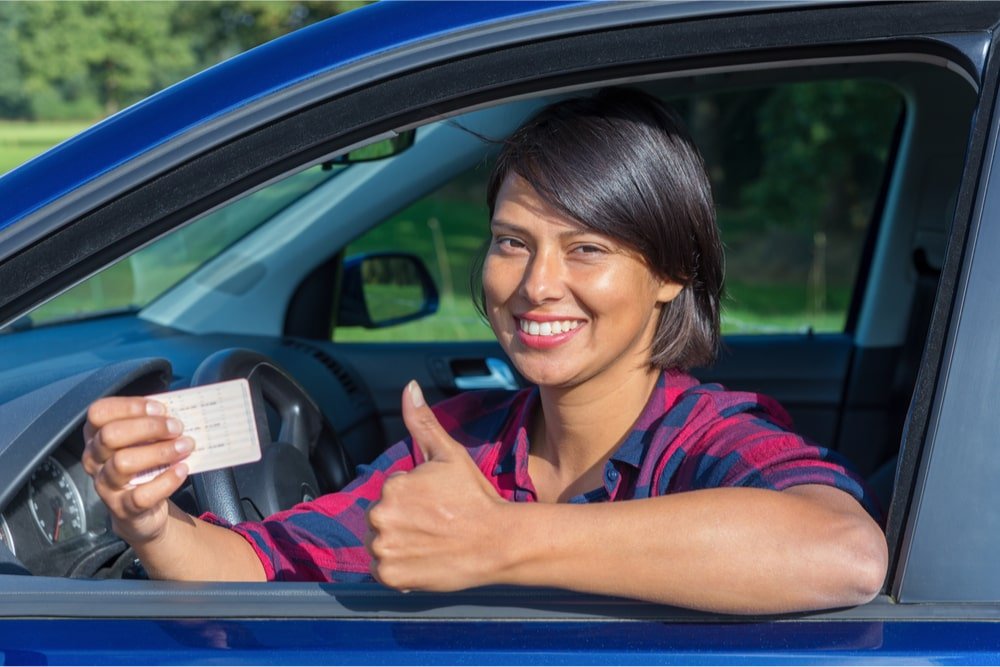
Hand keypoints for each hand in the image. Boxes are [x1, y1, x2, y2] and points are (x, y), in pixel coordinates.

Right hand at [82, 397, 193, 545]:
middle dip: (148, 427)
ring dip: (160, 452)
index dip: (129, 407)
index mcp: (97, 436)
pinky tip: (181, 470)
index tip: (160, 409)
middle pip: (110, 435)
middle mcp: (94, 458)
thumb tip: (177, 412)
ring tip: (185, 446)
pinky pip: (141, 494)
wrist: (145, 509)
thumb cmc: (145, 465)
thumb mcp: (143, 441)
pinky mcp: (121, 507)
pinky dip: (166, 481)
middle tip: (177, 427)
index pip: (100, 412)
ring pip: (122, 463)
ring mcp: (105, 484)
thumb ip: (153, 424)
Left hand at [366, 381, 506, 591]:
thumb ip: (423, 422)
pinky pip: (383, 572)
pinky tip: (424, 560)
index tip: (438, 505)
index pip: (392, 493)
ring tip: (431, 543)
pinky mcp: (390, 577)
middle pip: (382, 518)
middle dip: (403, 521)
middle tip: (436, 525)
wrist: (498, 542)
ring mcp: (384, 549)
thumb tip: (409, 387)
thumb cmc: (475, 497)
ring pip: (381, 543)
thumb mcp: (449, 455)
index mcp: (392, 486)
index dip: (416, 499)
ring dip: (399, 544)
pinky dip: (399, 569)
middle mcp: (381, 516)